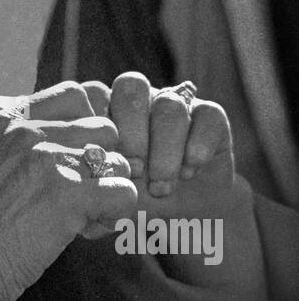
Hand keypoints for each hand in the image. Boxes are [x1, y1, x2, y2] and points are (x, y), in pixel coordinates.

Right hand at [0, 91, 137, 300]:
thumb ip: (24, 145)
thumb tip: (74, 142)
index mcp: (8, 120)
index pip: (76, 95)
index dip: (88, 126)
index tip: (78, 155)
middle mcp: (29, 132)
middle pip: (104, 129)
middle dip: (102, 162)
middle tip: (83, 193)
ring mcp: (50, 160)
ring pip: (119, 162)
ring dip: (109, 191)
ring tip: (83, 217)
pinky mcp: (70, 194)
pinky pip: (124, 193)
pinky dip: (116, 215)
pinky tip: (89, 229)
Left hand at [80, 74, 262, 294]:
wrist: (190, 213)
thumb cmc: (141, 202)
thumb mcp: (115, 201)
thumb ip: (100, 196)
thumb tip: (90, 212)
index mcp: (107, 109)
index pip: (93, 93)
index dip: (95, 123)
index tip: (101, 162)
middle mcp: (140, 100)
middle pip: (131, 87)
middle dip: (131, 134)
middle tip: (135, 171)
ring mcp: (176, 103)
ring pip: (169, 104)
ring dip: (165, 150)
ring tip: (162, 186)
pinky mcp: (211, 116)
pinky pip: (207, 116)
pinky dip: (197, 147)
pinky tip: (189, 172)